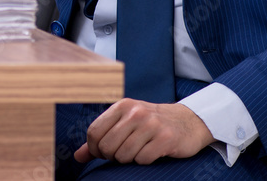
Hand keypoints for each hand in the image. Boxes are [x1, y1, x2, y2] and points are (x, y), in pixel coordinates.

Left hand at [74, 99, 214, 165]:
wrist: (188, 121)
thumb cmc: (151, 124)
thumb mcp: (124, 123)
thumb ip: (100, 139)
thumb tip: (78, 157)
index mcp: (122, 106)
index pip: (94, 132)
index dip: (95, 148)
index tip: (103, 153)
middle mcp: (135, 112)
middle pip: (107, 146)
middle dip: (112, 156)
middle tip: (123, 153)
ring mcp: (152, 124)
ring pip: (124, 155)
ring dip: (129, 160)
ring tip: (138, 152)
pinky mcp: (166, 138)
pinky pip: (142, 159)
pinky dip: (144, 161)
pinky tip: (152, 152)